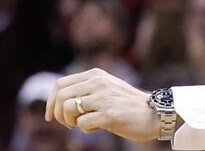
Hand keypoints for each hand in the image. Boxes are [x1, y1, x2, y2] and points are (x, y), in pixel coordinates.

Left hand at [45, 68, 160, 139]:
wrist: (154, 113)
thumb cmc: (127, 105)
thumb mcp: (106, 88)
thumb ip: (86, 89)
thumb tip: (58, 102)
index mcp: (95, 74)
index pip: (60, 84)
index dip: (51, 102)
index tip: (51, 116)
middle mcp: (98, 82)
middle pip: (61, 96)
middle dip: (58, 114)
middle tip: (67, 124)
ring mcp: (104, 98)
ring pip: (68, 109)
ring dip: (70, 122)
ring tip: (82, 125)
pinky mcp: (109, 114)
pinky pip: (82, 123)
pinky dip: (86, 129)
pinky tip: (99, 127)